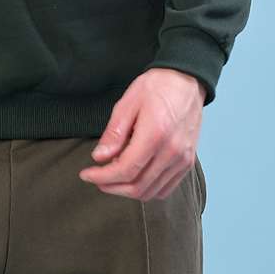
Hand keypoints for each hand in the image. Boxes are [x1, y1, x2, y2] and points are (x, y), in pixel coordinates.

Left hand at [78, 67, 205, 200]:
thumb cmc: (157, 87)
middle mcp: (172, 152)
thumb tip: (99, 158)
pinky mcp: (187, 162)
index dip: (102, 177)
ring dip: (127, 191)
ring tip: (113, 177)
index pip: (126, 169)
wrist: (186, 81)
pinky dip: (147, 190)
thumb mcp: (128, 102)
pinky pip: (165, 189)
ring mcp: (182, 160)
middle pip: (138, 186)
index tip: (86, 174)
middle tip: (96, 179)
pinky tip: (134, 178)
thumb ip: (114, 132)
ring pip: (151, 192)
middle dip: (112, 187)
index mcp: (155, 134)